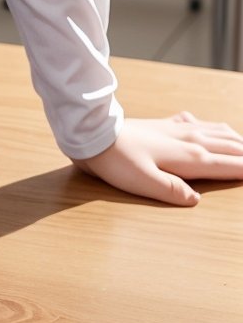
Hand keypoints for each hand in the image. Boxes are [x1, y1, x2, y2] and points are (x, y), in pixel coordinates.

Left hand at [72, 112, 242, 204]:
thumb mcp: (145, 183)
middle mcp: (189, 140)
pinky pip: (196, 122)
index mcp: (190, 158)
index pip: (230, 164)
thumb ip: (174, 192)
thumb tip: (196, 200)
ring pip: (217, 131)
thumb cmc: (118, 161)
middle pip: (230, 146)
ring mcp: (177, 129)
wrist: (95, 132)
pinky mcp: (164, 125)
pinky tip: (206, 126)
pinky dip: (210, 126)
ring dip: (235, 139)